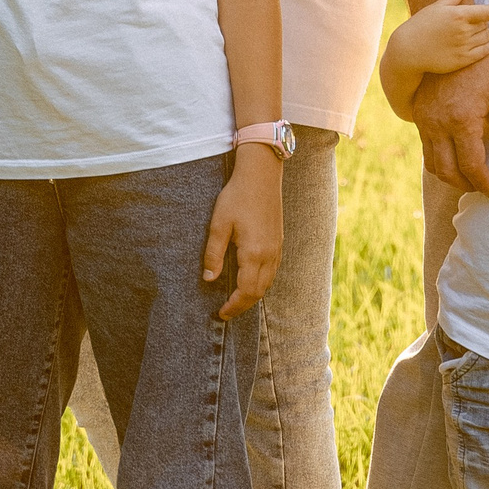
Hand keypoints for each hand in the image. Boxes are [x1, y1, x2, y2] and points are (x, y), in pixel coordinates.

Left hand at [204, 147, 283, 318]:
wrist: (261, 175)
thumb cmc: (237, 197)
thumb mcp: (219, 224)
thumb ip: (213, 254)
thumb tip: (209, 279)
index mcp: (254, 253)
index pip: (246, 291)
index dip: (234, 306)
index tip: (221, 313)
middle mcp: (270, 254)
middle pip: (259, 291)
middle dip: (243, 305)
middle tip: (226, 310)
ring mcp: (277, 248)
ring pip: (268, 282)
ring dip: (253, 295)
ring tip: (236, 299)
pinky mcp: (279, 240)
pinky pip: (273, 271)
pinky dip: (262, 282)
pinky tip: (250, 278)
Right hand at [390, 0, 488, 76]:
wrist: (408, 51)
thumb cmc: (421, 24)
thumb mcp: (437, 6)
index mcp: (458, 15)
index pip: (487, 12)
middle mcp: (463, 31)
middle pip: (486, 25)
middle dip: (483, 22)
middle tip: (475, 21)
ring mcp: (464, 47)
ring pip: (487, 38)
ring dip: (486, 34)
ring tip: (479, 31)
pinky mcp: (463, 60)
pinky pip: (485, 52)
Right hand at [414, 46, 488, 194]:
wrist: (450, 37)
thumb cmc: (485, 62)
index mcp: (462, 119)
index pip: (472, 166)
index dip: (484, 183)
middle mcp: (438, 124)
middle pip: (448, 171)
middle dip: (467, 185)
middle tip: (483, 188)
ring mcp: (425, 120)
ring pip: (432, 164)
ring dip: (450, 177)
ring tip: (469, 179)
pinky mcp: (419, 115)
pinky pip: (425, 149)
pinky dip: (438, 162)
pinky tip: (455, 160)